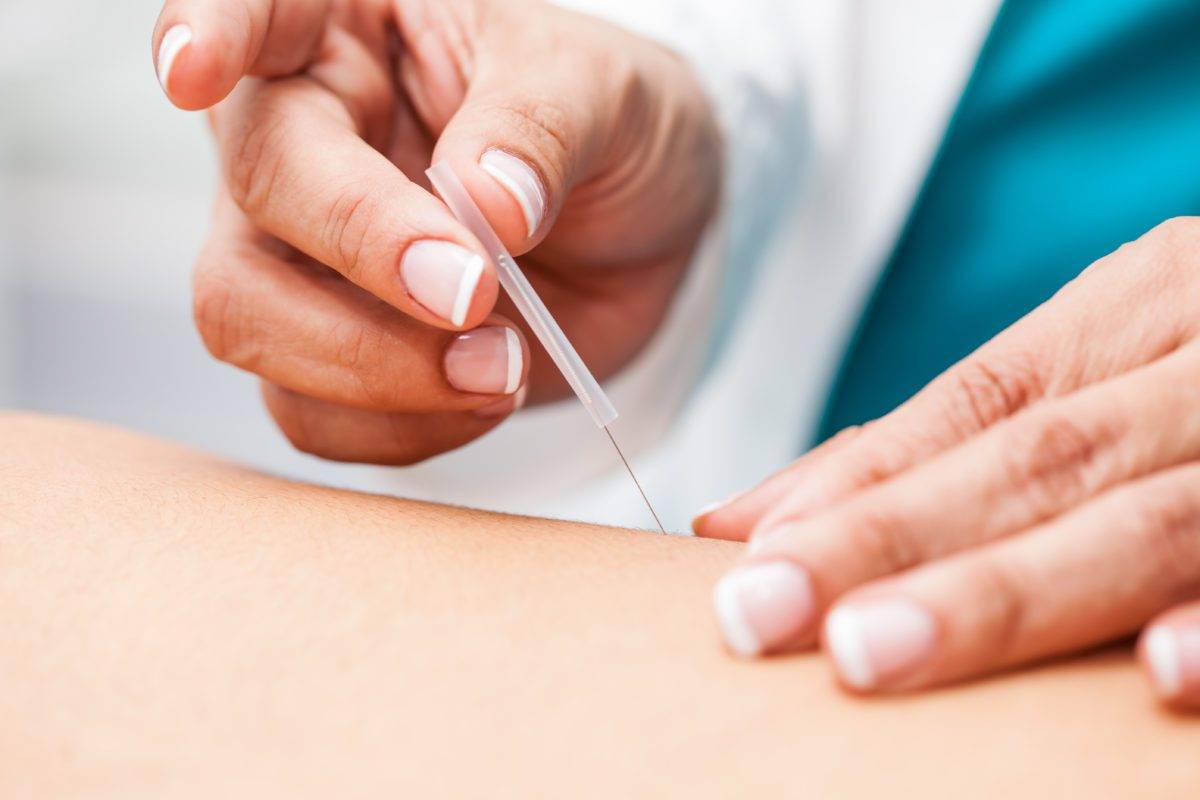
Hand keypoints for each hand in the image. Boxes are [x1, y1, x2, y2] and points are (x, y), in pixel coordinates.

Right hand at [151, 0, 718, 462]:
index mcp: (353, 36)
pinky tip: (481, 396)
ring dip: (375, 367)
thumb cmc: (614, 132)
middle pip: (254, 192)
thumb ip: (541, 129)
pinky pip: (307, 413)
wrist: (651, 236)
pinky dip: (399, 429)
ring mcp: (306, 255)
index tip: (194, 68)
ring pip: (248, 316)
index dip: (207, 32)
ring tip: (501, 365)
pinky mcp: (334, 351)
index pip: (251, 9)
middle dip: (364, 255)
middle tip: (474, 295)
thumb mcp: (606, 95)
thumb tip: (486, 202)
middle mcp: (306, 139)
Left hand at [696, 217, 1199, 709]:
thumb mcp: (1104, 366)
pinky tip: (1159, 680)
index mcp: (1147, 304)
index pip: (976, 403)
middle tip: (760, 615)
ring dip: (1009, 595)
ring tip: (870, 654)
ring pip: (1151, 520)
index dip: (855, 483)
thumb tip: (744, 521)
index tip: (739, 555)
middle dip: (893, 544)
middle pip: (1038, 459)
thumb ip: (942, 445)